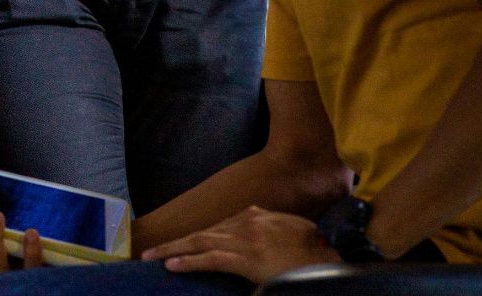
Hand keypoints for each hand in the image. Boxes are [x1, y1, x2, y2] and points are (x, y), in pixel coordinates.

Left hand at [141, 206, 340, 282]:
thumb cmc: (316, 248)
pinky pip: (210, 259)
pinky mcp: (246, 257)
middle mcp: (245, 223)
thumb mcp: (288, 232)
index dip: (194, 237)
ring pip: (199, 243)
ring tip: (150, 257)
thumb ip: (268, 234)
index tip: (178, 245)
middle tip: (148, 251)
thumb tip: (256, 247)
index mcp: (254, 216)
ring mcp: (244, 239)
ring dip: (172, 251)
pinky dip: (189, 262)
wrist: (332, 253)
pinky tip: (171, 266)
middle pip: (202, 232)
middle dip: (174, 242)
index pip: (216, 226)